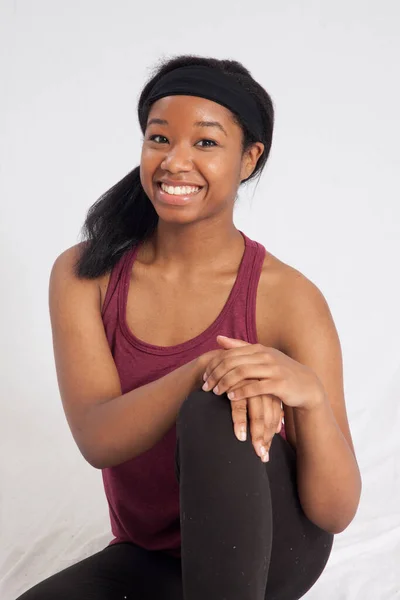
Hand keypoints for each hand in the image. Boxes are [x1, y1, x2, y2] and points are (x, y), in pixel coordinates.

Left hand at [201, 335, 324, 457]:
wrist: (306, 385)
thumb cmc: (279, 371)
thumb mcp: (261, 357)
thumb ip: (239, 347)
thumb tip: (218, 338)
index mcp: (259, 349)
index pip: (229, 354)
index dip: (214, 365)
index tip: (204, 376)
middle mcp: (266, 356)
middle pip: (233, 363)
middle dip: (216, 375)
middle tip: (205, 387)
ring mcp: (274, 369)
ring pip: (242, 373)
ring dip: (226, 383)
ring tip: (216, 392)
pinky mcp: (280, 384)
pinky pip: (256, 387)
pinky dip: (241, 392)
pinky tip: (231, 397)